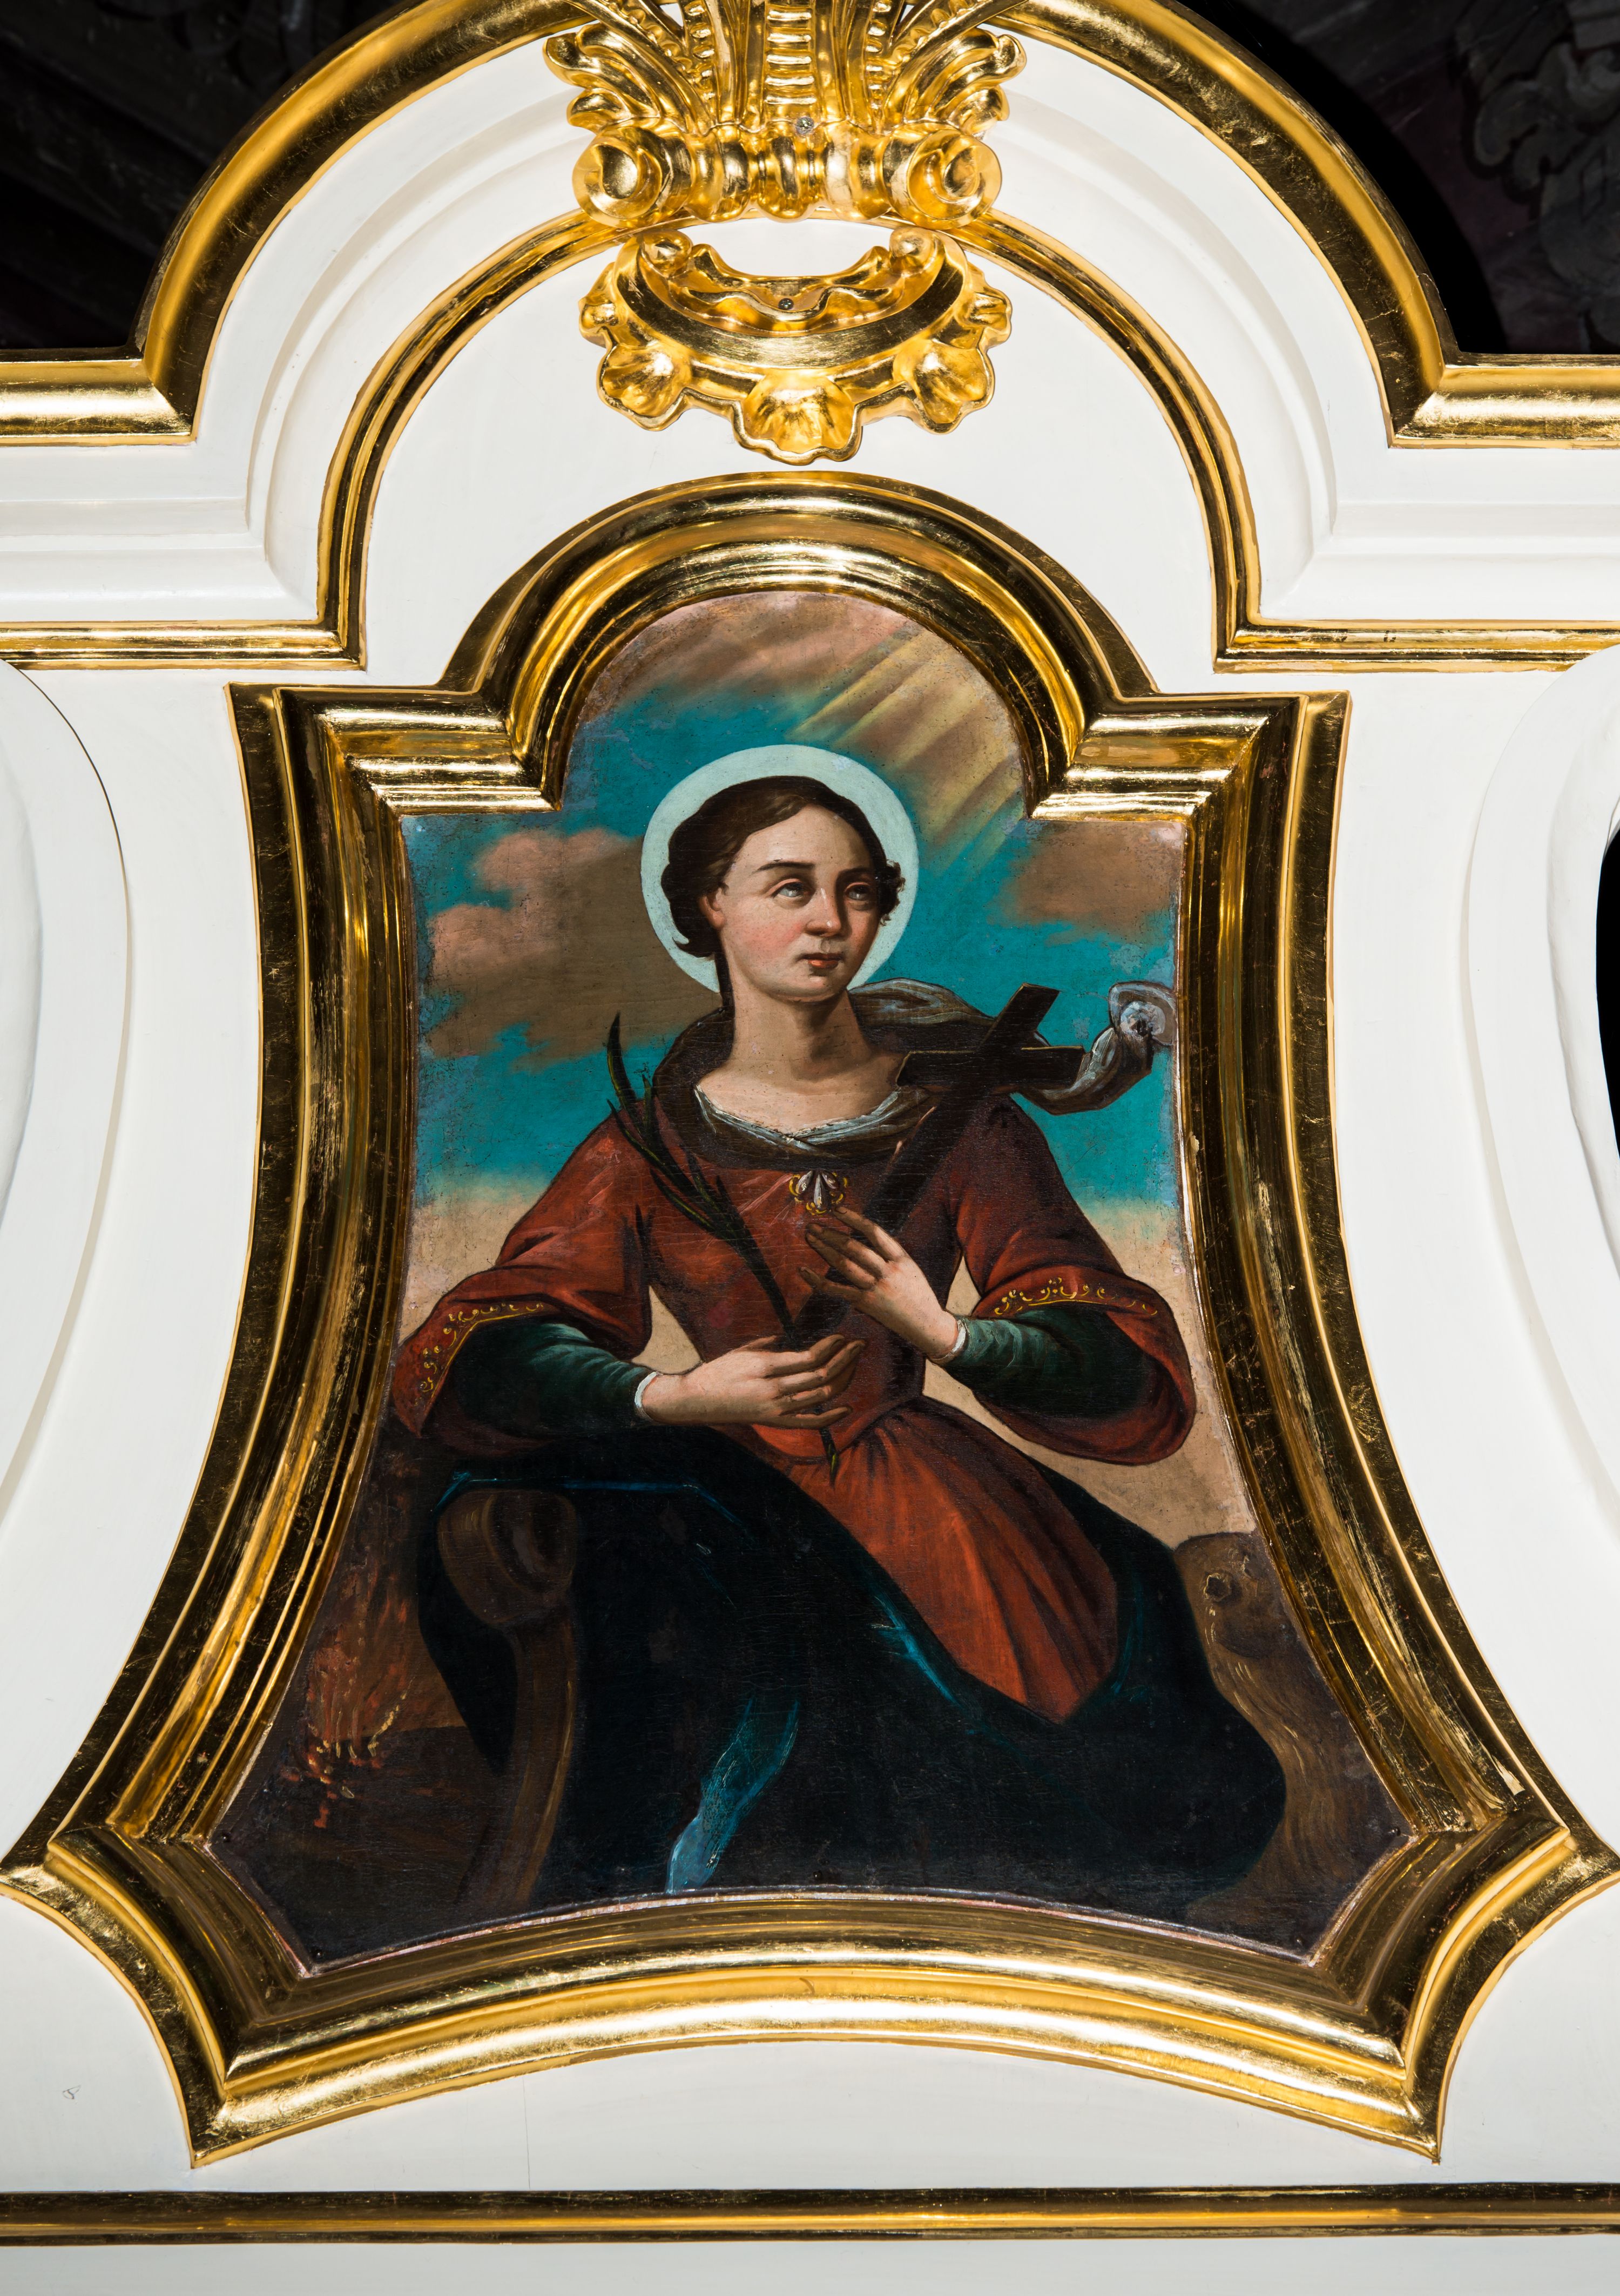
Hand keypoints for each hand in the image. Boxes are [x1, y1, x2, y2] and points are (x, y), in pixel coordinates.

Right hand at [639, 1332, 864, 1429]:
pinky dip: (831, 1417)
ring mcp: (775, 1410)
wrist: (695, 1401)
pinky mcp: (774, 1423)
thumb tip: (800, 1339)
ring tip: (854, 1363)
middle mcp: (773, 1390)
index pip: (809, 1357)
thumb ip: (772, 1344)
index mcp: (765, 1367)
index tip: (842, 1336)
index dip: (831, 1346)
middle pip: (821, 1376)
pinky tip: (846, 1407)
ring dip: (843, 1379)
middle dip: (845, 1358)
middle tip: (859, 1345)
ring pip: (820, 1397)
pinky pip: (809, 1423)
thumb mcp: (743, 1350)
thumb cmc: (718, 1370)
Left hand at [802, 1211, 959, 1361]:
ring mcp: (877, 1288)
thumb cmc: (918, 1294)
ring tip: (810, 1238)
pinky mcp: (867, 1303)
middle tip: (813, 1225)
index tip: (837, 1210)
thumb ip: (889, 1255)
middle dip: (831, 1233)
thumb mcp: (910, 1268)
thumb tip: (863, 1240)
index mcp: (901, 1258)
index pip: (874, 1232)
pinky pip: (837, 1290)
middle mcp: (888, 1271)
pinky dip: (818, 1281)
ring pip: (844, 1264)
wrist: (927, 1324)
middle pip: (854, 1247)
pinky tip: (804, 1271)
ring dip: (824, 1249)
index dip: (854, 1219)